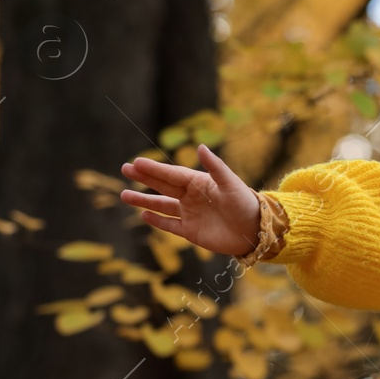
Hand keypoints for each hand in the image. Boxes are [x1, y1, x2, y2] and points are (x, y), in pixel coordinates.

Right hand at [119, 144, 261, 256]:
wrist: (255, 230)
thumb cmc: (245, 203)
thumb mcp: (231, 183)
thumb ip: (215, 167)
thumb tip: (201, 147)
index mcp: (199, 183)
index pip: (172, 174)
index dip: (154, 169)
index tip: (136, 162)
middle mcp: (191, 197)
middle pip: (163, 186)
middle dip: (144, 178)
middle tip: (124, 168)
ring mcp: (190, 214)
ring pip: (162, 206)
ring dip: (144, 200)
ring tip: (124, 195)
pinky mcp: (191, 231)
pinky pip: (170, 225)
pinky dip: (157, 221)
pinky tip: (143, 215)